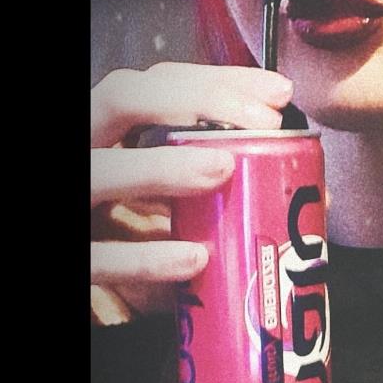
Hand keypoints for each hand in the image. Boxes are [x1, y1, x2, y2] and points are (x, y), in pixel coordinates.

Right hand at [90, 62, 293, 322]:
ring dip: (161, 167)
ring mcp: (74, 206)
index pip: (155, 83)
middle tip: (261, 122)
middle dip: (191, 97)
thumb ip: (220, 192)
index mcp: (108, 135)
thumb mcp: (172, 210)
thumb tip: (308, 189)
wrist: (88, 302)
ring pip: (98, 171)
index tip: (279, 93)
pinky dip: (145, 259)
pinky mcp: (74, 263)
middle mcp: (84, 156)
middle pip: (120, 98)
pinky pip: (100, 259)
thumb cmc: (131, 248)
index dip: (215, 79)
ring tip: (223, 168)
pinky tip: (193, 258)